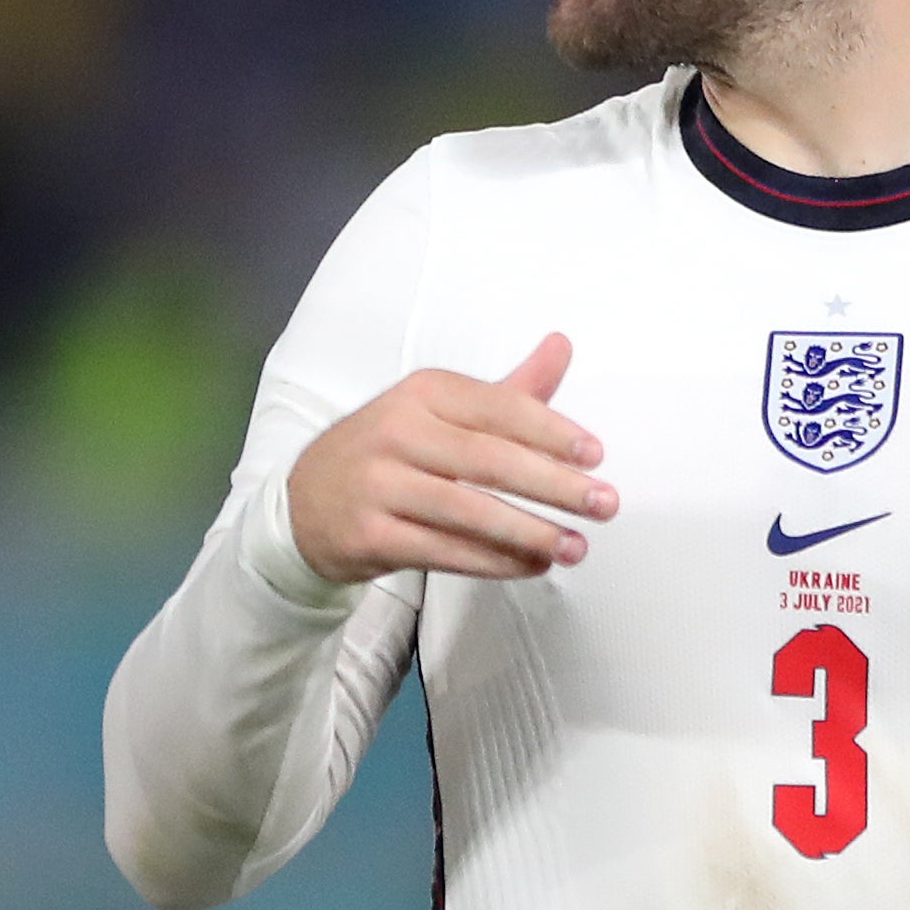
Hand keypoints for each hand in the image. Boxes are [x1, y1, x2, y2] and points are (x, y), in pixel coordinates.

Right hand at [285, 333, 614, 584]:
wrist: (304, 502)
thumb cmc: (392, 452)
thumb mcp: (440, 411)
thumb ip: (508, 389)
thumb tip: (563, 344)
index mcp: (421, 393)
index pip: (498, 408)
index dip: (551, 431)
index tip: (597, 455)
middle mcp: (396, 431)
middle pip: (488, 460)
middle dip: (554, 485)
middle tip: (604, 505)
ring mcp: (378, 485)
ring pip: (468, 512)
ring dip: (530, 533)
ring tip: (576, 547)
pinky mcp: (368, 534)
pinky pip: (443, 552)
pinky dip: (493, 562)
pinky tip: (532, 565)